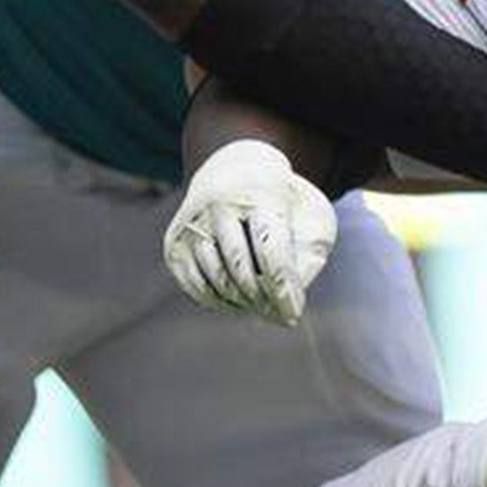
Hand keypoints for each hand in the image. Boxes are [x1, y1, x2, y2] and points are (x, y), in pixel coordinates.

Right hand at [163, 139, 335, 325]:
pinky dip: (218, 301)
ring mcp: (191, 224)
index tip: (294, 315)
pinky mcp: (175, 243)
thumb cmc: (284, 204)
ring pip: (215, 279)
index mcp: (260, 196)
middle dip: (263, 298)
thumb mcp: (312, 217)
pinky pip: (195, 285)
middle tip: (280, 315)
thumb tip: (289, 301)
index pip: (270, 250)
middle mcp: (219, 207)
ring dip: (241, 302)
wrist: (236, 171)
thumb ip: (310, 256)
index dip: (282, 287)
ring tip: (264, 308)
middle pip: (240, 267)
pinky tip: (239, 304)